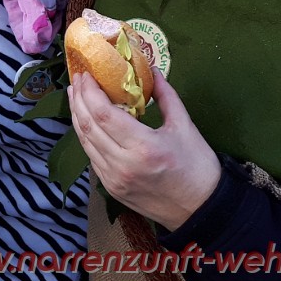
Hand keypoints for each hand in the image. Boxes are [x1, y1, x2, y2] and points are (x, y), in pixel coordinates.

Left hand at [68, 70, 220, 230]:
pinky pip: (91, 156)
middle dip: (79, 98)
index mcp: (144, 147)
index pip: (103, 113)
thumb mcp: (186, 126)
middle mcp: (123, 164)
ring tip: (76, 95)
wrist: (203, 211)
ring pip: (84, 141)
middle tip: (78, 79)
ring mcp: (114, 179)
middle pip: (88, 125)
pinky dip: (86, 135)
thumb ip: (166, 95)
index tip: (87, 74)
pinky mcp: (112, 188)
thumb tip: (153, 69)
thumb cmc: (198, 167)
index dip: (89, 91)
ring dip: (77, 115)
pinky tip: (86, 121)